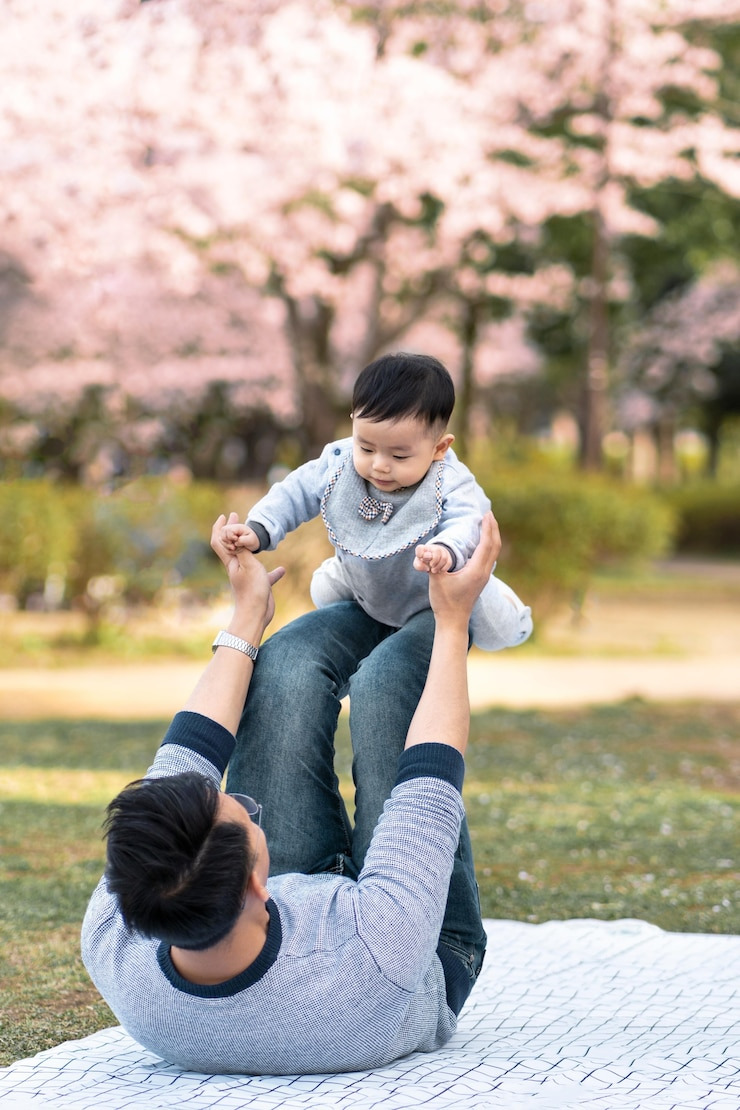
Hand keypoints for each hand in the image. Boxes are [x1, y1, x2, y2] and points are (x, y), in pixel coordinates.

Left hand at [211, 513, 284, 631]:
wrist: (255, 615)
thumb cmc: (252, 590)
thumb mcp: (249, 565)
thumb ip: (243, 549)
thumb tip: (236, 535)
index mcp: (231, 562)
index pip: (220, 540)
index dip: (220, 527)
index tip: (226, 516)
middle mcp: (237, 567)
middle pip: (231, 546)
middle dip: (232, 531)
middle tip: (235, 517)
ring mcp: (247, 576)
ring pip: (246, 558)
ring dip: (248, 545)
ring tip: (255, 537)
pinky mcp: (258, 585)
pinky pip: (265, 575)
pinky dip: (272, 571)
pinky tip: (282, 570)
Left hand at [414, 543, 452, 574]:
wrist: (433, 558)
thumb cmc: (423, 561)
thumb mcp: (418, 563)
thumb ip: (418, 565)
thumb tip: (427, 568)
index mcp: (423, 548)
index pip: (420, 548)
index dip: (420, 554)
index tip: (421, 558)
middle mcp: (433, 548)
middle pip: (437, 551)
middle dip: (434, 561)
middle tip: (431, 565)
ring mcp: (441, 551)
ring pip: (443, 558)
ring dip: (438, 566)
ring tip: (434, 570)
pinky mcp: (448, 556)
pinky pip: (448, 563)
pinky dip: (443, 568)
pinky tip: (439, 570)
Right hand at [427, 513, 500, 622]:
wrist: (453, 621)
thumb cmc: (444, 602)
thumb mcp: (436, 580)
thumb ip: (432, 563)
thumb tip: (424, 550)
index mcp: (476, 571)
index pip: (486, 544)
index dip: (487, 528)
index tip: (486, 515)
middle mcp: (484, 572)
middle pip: (495, 546)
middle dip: (493, 529)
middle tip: (489, 514)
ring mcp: (484, 576)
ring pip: (494, 552)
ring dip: (492, 536)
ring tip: (488, 524)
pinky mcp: (481, 579)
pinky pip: (490, 557)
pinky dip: (489, 545)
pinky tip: (483, 541)